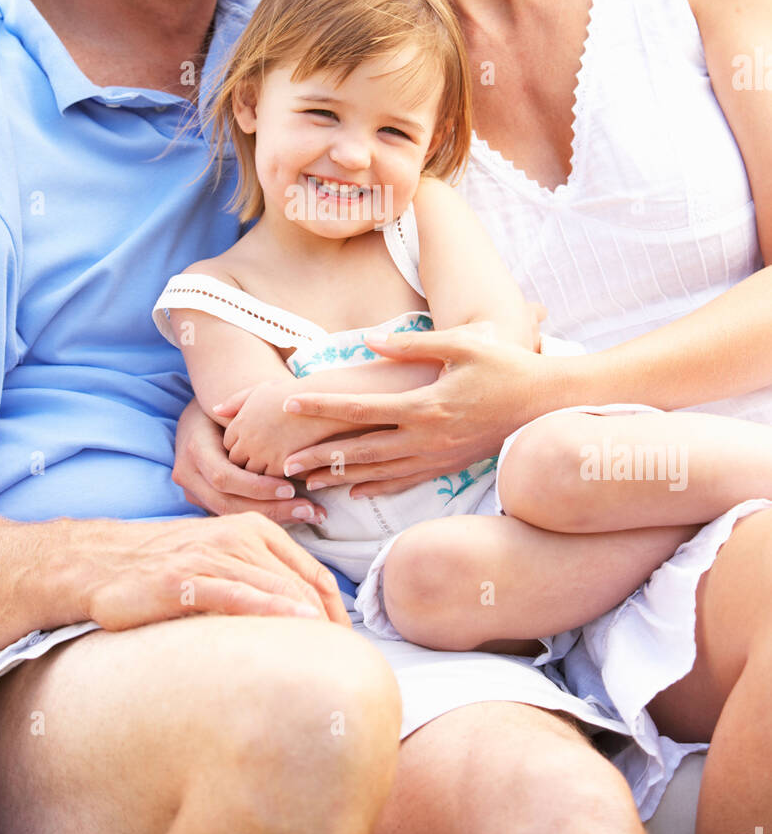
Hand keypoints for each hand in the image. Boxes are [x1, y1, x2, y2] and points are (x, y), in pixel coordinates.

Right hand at [82, 510, 350, 628]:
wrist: (101, 564)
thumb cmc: (165, 567)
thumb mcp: (221, 560)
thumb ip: (259, 575)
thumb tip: (302, 613)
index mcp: (254, 530)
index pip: (312, 572)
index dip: (338, 609)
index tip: (349, 643)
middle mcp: (238, 536)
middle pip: (301, 582)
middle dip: (329, 622)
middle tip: (345, 658)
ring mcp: (211, 555)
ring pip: (274, 587)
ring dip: (308, 618)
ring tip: (331, 651)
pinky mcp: (185, 579)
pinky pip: (236, 593)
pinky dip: (270, 608)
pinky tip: (295, 623)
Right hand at [172, 396, 327, 526]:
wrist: (197, 418)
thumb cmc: (225, 409)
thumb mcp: (235, 409)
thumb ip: (248, 420)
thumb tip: (278, 438)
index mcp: (195, 449)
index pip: (225, 477)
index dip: (257, 487)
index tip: (291, 489)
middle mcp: (189, 475)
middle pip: (229, 504)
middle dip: (271, 510)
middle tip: (310, 511)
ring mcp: (193, 492)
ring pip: (233, 515)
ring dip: (274, 518)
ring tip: (312, 516)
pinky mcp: (204, 502)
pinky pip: (235, 515)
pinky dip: (265, 518)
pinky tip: (295, 516)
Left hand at [219, 378, 360, 476]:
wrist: (322, 399)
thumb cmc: (292, 393)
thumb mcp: (260, 390)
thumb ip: (235, 401)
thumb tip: (215, 410)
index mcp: (240, 422)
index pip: (228, 446)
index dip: (240, 448)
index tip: (252, 448)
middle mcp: (248, 440)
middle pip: (236, 463)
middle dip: (245, 464)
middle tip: (260, 463)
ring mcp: (264, 454)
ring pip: (252, 475)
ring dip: (260, 475)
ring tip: (273, 470)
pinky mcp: (282, 465)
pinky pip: (271, 481)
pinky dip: (276, 480)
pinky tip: (285, 473)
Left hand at [282, 326, 562, 495]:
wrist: (552, 403)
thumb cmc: (509, 366)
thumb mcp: (462, 344)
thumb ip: (411, 346)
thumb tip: (369, 342)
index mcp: (426, 406)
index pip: (360, 409)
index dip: (322, 406)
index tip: (289, 401)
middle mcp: (428, 438)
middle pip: (361, 450)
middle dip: (320, 456)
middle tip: (281, 462)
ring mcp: (440, 457)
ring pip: (380, 472)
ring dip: (341, 477)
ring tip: (307, 482)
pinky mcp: (452, 465)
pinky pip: (407, 481)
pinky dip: (378, 487)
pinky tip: (356, 491)